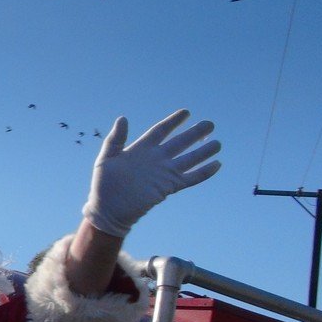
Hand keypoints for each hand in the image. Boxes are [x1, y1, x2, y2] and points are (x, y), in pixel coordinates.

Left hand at [81, 109, 221, 237]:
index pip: (161, 131)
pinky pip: (190, 179)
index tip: (186, 112)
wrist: (108, 209)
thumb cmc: (104, 184)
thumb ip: (115, 139)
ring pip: (188, 159)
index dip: (173, 121)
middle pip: (180, 143)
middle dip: (195, 133)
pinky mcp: (168, 188)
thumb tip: (123, 118)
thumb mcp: (106, 158)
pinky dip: (203, 173)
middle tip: (210, 123)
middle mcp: (156, 159)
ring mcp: (163, 173)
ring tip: (218, 143)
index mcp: (141, 149)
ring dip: (203, 152)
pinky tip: (216, 165)